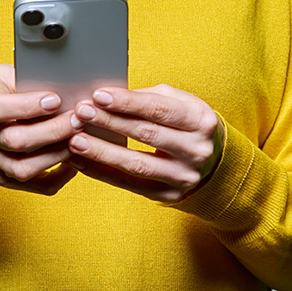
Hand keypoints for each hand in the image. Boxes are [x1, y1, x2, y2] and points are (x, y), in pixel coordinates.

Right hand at [0, 64, 77, 194]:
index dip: (28, 105)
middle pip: (18, 140)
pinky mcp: (3, 178)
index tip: (55, 98)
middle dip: (54, 130)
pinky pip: (32, 186)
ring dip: (57, 154)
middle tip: (79, 118)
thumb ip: (21, 77)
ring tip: (80, 138)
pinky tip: (74, 162)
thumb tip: (58, 78)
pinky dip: (57, 178)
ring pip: (26, 167)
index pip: (0, 109)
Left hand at [68, 84, 223, 202]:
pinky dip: (103, 173)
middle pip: (146, 134)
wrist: (215, 161)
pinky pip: (130, 185)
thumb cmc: (187, 123)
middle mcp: (197, 150)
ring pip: (137, 164)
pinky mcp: (169, 195)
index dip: (127, 102)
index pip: (158, 109)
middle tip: (81, 113)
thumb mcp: (179, 102)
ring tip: (75, 140)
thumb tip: (106, 97)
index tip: (98, 95)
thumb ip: (147, 98)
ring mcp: (184, 176)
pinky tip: (81, 162)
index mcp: (200, 120)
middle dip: (109, 122)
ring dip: (102, 152)